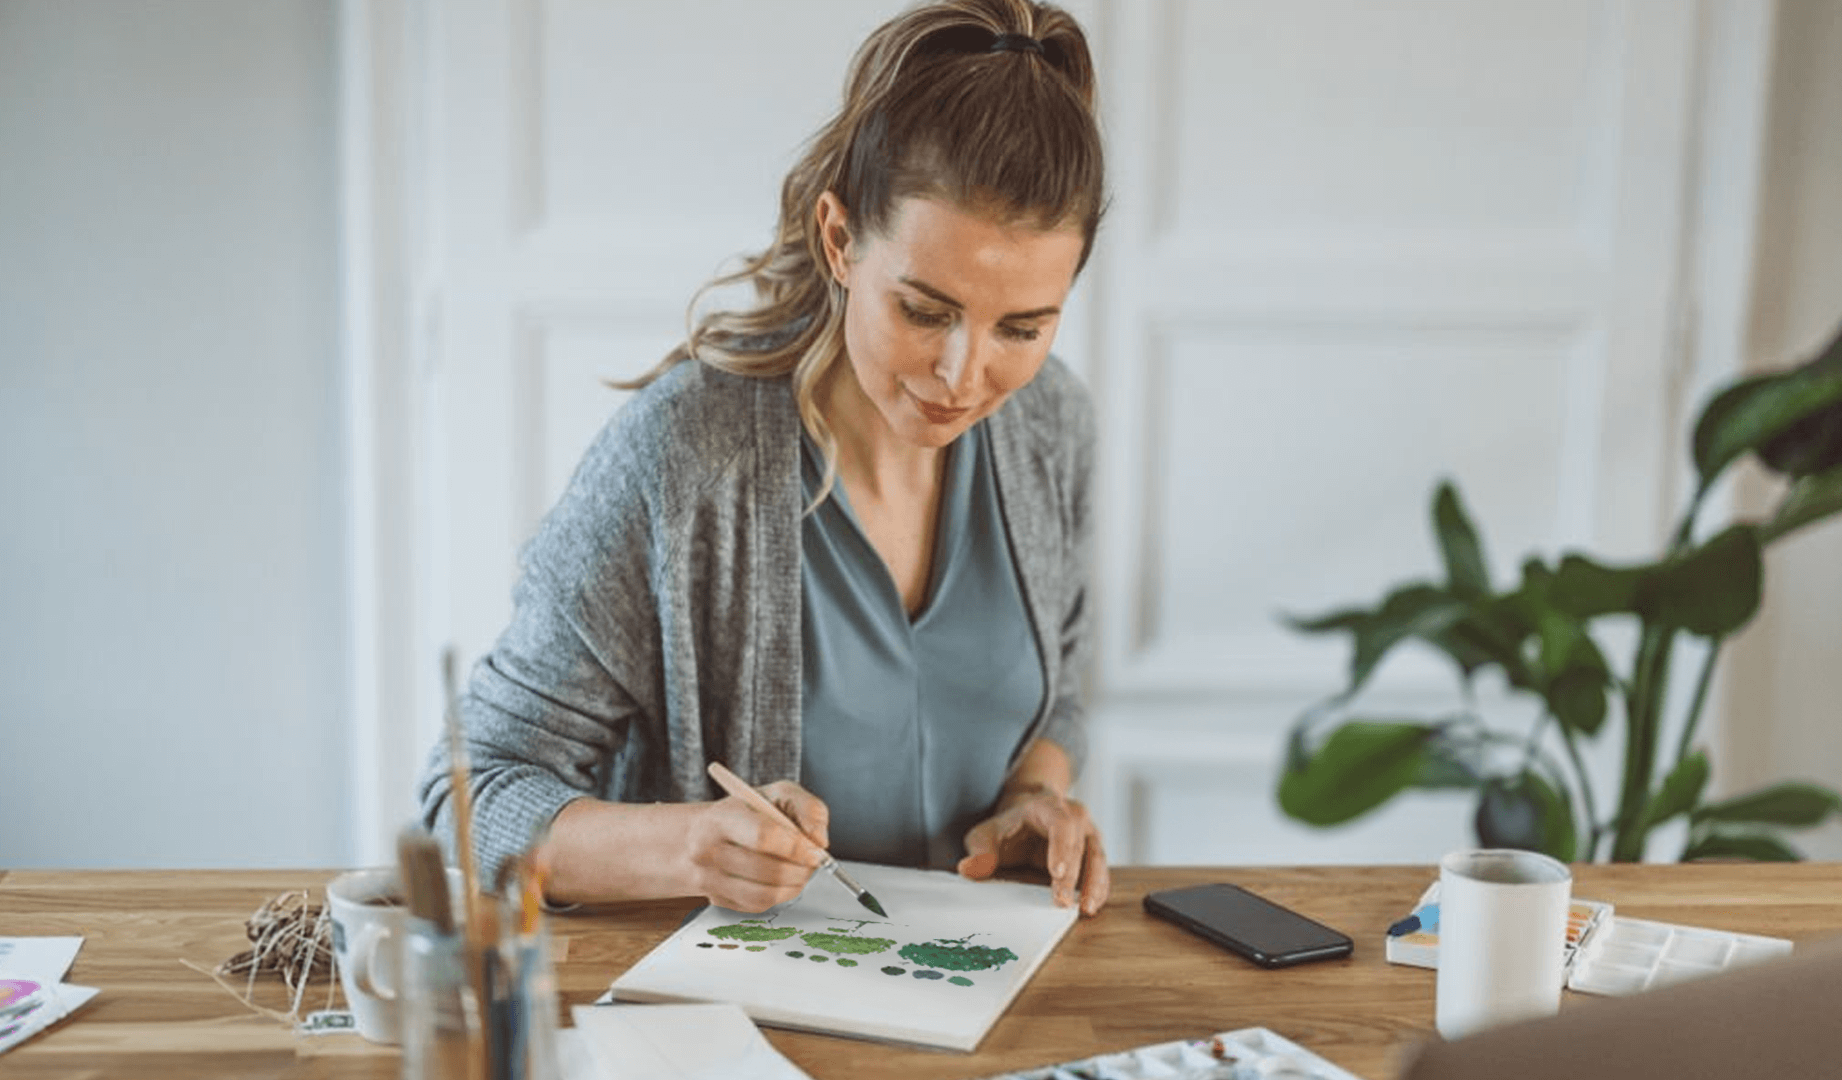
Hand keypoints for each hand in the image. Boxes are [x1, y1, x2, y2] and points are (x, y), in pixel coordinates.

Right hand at [682, 780, 829, 912]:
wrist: (704, 832)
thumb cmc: (747, 811)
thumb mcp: (779, 794)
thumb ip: (808, 808)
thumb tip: (820, 840)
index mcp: (720, 818)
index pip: (763, 836)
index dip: (796, 847)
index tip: (815, 850)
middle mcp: (706, 851)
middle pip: (768, 870)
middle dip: (802, 869)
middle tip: (814, 861)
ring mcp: (708, 880)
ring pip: (765, 894)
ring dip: (795, 885)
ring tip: (801, 870)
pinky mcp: (717, 900)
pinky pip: (759, 906)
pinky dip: (780, 895)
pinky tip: (784, 880)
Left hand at [957, 786, 1110, 915]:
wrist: (1027, 815)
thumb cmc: (1006, 828)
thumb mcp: (985, 835)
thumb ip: (980, 851)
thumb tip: (969, 869)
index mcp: (1048, 806)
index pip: (1060, 823)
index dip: (1060, 847)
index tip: (1057, 873)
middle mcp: (1074, 816)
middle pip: (1079, 844)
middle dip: (1073, 875)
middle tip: (1063, 902)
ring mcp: (1087, 832)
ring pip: (1096, 857)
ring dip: (1094, 884)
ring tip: (1086, 909)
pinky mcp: (1093, 850)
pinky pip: (1100, 869)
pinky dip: (1098, 887)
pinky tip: (1091, 905)